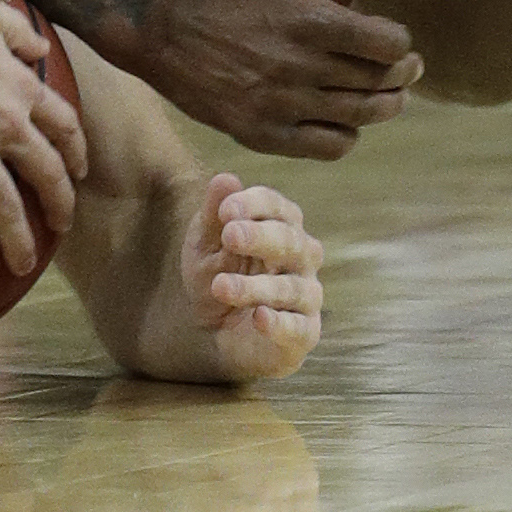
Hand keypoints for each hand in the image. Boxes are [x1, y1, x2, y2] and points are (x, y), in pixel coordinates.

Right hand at [0, 0, 86, 286]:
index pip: (64, 124)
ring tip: (23, 267)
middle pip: (47, 171)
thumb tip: (42, 47)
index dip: (76, 148)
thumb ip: (20, 31)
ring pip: (8, 204)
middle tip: (63, 226)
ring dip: (18, 239)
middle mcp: (7, 124)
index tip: (79, 166)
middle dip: (60, 202)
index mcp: (21, 88)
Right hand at [122, 0, 417, 156]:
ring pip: (359, 117)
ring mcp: (281, 105)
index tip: (396, 41)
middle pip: (378, 83)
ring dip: (384, 107)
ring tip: (389, 98)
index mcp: (308, 20)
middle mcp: (299, 67)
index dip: (399, 44)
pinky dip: (346, 136)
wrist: (163, 26)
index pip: (385, 44)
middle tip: (407, 70)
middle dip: (402, 75)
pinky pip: (327, 147)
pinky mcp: (262, 134)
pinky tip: (343, 120)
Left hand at [178, 174, 324, 382]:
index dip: (254, 205)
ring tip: (221, 286)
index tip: (225, 210)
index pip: (277, 207)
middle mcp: (302, 257)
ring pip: (291, 287)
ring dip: (255, 286)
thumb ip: (213, 214)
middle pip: (291, 241)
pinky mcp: (304, 333)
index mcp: (281, 226)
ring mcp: (307, 296)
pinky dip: (280, 323)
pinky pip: (299, 327)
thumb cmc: (218, 275)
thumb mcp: (204, 245)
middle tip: (230, 236)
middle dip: (260, 237)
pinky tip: (259, 317)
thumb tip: (226, 178)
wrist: (214, 332)